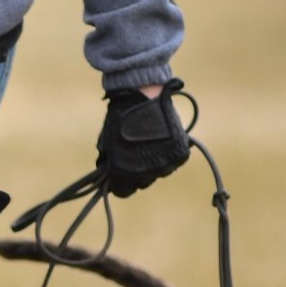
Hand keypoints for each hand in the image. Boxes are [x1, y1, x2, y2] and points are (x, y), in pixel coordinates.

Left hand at [95, 80, 190, 196]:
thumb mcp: (108, 140)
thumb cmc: (121, 116)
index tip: (117, 175)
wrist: (143, 95)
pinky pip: (172, 161)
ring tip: (147, 143)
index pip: (123, 191)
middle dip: (135, 172)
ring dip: (152, 162)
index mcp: (126, 172)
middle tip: (133, 154)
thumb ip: (108, 161)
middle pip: (141, 182)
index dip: (118, 184)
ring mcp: (166, 164)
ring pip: (157, 172)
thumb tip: (106, 173)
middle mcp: (148, 173)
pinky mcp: (179, 154)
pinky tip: (160, 139)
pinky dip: (167, 153)